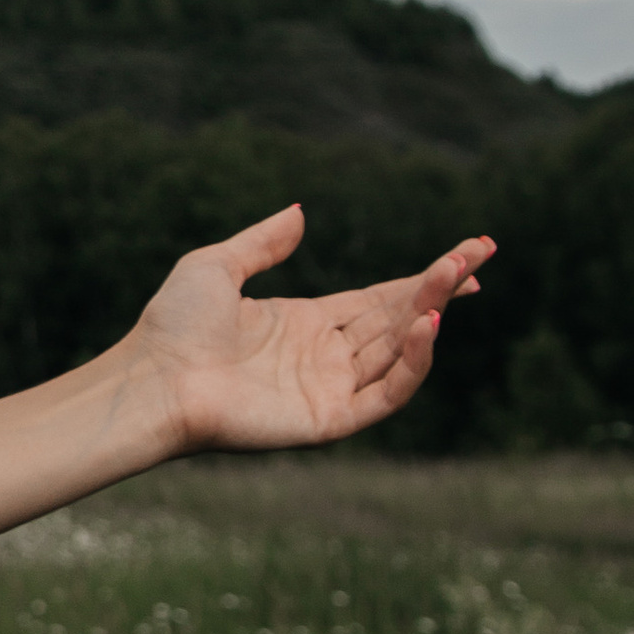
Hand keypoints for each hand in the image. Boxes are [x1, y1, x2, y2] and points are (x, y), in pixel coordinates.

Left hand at [133, 203, 494, 456]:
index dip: (426, 278)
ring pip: (398, 351)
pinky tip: (427, 325)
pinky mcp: (329, 420)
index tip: (470, 253)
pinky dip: (412, 364)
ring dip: (430, 314)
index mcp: (307, 323)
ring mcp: (329, 389)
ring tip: (454, 278)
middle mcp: (325, 356)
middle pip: (399, 318)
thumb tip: (301, 213)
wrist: (153, 381)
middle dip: (440, 287)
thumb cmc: (172, 328)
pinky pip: (385, 394)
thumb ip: (262, 242)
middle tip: (480, 254)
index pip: (382, 298)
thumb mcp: (216, 266)